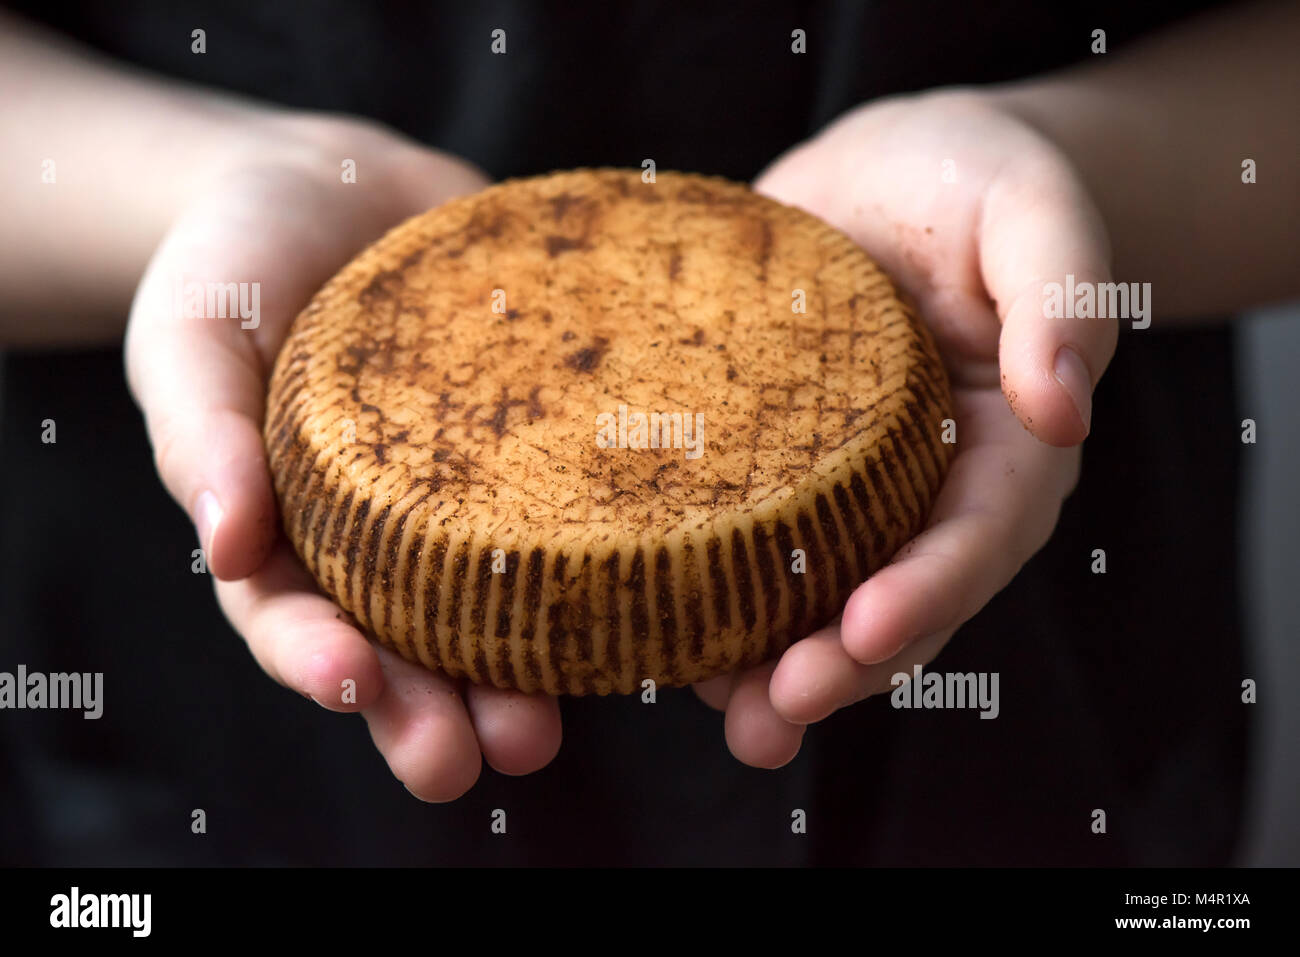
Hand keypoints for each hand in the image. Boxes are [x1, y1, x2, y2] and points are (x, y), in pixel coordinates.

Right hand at [126, 117, 560, 799]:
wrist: (339, 188)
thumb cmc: (238, 264)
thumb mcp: (193, 333)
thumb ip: (200, 432)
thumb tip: (227, 544)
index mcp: (293, 533)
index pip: (297, 619)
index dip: (319, 660)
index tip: (353, 685)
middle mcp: (388, 538)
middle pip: (409, 647)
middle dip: (436, 710)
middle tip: (474, 759)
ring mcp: (473, 501)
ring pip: (500, 607)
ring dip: (525, 675)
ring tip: (548, 729)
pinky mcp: (542, 456)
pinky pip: (575, 514)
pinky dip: (613, 565)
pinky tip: (652, 597)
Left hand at [694, 90, 1115, 764]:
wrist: (884, 171)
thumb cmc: (974, 181)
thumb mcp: (1033, 212)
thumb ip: (1064, 299)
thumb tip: (1064, 408)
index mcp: (1003, 445)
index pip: (977, 536)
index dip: (928, 591)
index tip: (865, 632)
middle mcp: (925, 487)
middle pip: (897, 597)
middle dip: (841, 664)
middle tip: (774, 714)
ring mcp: (845, 487)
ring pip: (820, 596)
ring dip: (772, 665)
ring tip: (721, 713)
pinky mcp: (773, 469)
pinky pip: (749, 545)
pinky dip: (716, 597)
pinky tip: (669, 639)